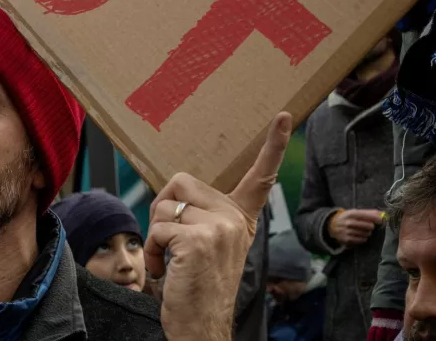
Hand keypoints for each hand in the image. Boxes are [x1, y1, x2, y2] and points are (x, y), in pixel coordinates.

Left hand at [145, 112, 291, 340]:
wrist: (201, 326)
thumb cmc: (196, 287)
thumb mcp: (205, 245)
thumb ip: (199, 217)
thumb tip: (171, 197)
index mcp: (239, 219)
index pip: (259, 177)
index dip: (273, 145)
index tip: (284, 115)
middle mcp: (235, 220)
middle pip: (179, 183)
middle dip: (163, 211)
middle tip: (172, 244)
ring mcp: (220, 228)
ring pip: (164, 205)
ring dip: (154, 234)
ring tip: (169, 261)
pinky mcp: (200, 239)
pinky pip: (157, 228)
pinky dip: (152, 250)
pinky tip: (166, 271)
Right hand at [329, 209, 383, 246]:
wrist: (331, 226)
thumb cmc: (347, 218)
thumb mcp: (354, 213)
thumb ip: (368, 212)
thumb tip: (382, 213)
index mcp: (350, 214)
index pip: (365, 215)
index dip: (375, 217)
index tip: (382, 219)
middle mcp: (348, 222)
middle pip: (368, 226)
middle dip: (371, 226)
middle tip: (369, 226)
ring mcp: (347, 231)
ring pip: (366, 234)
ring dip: (367, 233)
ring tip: (363, 231)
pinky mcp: (347, 239)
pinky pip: (362, 240)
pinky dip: (363, 238)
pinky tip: (360, 235)